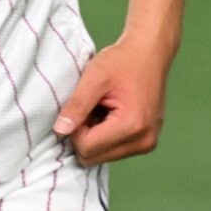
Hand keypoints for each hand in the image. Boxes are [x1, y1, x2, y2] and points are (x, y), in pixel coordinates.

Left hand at [52, 35, 170, 165]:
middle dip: (85, 135)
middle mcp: (143, 141)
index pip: (87, 148)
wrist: (150, 53)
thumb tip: (60, 131)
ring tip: (101, 108)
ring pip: (103, 156)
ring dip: (95, 136)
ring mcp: (147, 144)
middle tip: (90, 107)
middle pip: (94, 158)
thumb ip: (77, 105)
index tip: (80, 106)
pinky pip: (114, 150)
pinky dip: (106, 136)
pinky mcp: (146, 142)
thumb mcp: (94, 77)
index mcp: (131, 126)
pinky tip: (110, 113)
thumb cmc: (123, 61)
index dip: (75, 129)